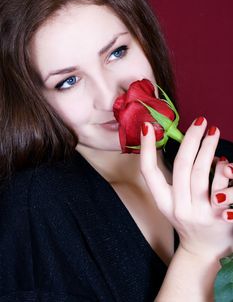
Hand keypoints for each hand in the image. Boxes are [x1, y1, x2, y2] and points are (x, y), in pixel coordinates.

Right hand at [140, 118, 232, 258]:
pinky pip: (225, 190)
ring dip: (208, 150)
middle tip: (200, 121)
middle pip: (182, 167)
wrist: (204, 252)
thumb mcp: (175, 201)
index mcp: (163, 202)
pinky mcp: (220, 218)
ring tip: (213, 132)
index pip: (149, 172)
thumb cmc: (188, 219)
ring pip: (203, 175)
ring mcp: (200, 214)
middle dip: (190, 140)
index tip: (147, 126)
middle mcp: (179, 208)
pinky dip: (226, 172)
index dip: (146, 148)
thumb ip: (180, 177)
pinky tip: (226, 163)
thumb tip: (190, 144)